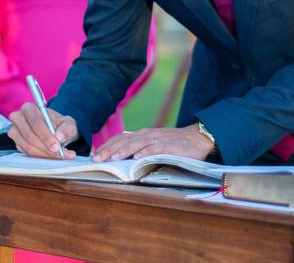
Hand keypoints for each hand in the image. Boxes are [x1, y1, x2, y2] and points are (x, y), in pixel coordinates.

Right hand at [8, 103, 78, 158]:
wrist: (57, 131)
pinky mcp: (17, 144)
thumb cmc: (60, 125)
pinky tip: (53, 156)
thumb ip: (66, 128)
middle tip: (60, 154)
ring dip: (45, 154)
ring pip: (29, 147)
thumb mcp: (68, 124)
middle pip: (30, 137)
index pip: (35, 123)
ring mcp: (15, 132)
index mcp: (29, 108)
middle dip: (46, 148)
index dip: (46, 136)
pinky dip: (41, 157)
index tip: (57, 146)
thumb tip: (60, 137)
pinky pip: (28, 154)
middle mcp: (18, 119)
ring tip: (60, 156)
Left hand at [91, 124, 214, 161]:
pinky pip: (157, 148)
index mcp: (144, 135)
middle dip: (109, 150)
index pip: (121, 139)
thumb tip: (123, 159)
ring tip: (113, 158)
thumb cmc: (176, 143)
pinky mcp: (171, 146)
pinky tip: (138, 157)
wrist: (198, 137)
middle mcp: (149, 135)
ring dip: (124, 151)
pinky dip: (146, 152)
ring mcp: (159, 139)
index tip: (94, 154)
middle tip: (96, 159)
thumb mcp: (155, 143)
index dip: (107, 146)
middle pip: (125, 141)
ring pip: (138, 144)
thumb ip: (141, 148)